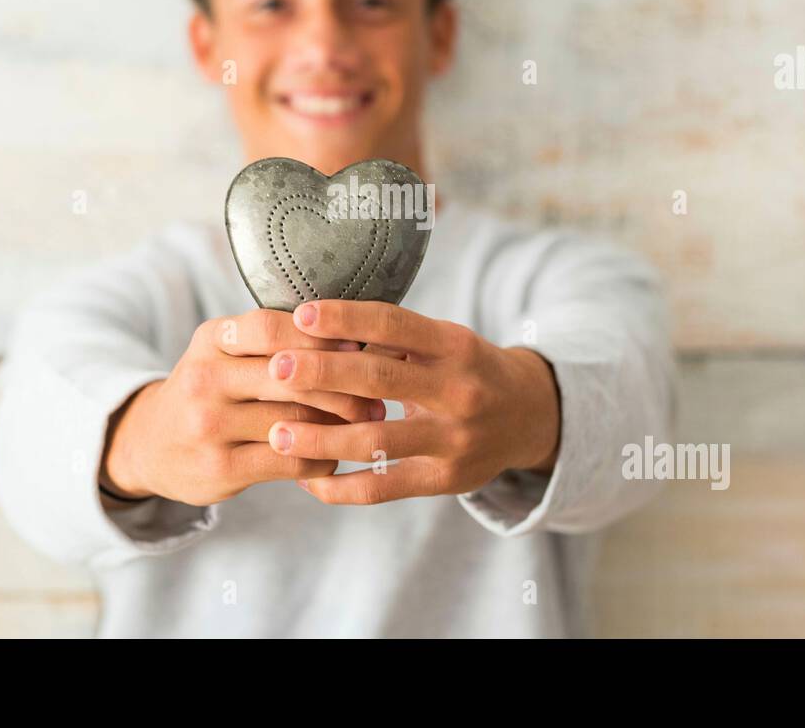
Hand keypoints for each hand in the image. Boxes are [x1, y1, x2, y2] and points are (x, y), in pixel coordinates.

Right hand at [101, 308, 387, 506]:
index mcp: (211, 340)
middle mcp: (205, 378)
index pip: (271, 326)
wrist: (150, 445)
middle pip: (290, 374)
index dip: (320, 335)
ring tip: (367, 423)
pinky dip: (321, 458)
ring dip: (339, 424)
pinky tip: (335, 455)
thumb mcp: (224, 352)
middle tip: (378, 392)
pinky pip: (289, 461)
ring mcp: (209, 425)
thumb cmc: (210, 390)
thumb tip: (355, 334)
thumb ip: (273, 340)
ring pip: (296, 419)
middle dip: (342, 383)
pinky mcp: (220, 468)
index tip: (359, 344)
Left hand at [263, 300, 560, 504]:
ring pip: (377, 440)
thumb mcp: (444, 341)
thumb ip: (394, 338)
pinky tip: (306, 479)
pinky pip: (384, 488)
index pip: (394, 324)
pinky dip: (341, 487)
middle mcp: (459, 391)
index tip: (301, 315)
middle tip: (275, 369)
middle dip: (322, 373)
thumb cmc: (466, 368)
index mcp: (454, 345)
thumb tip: (317, 323)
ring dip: (321, 438)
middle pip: (380, 379)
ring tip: (277, 433)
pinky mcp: (446, 480)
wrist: (529, 416)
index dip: (347, 318)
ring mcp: (454, 440)